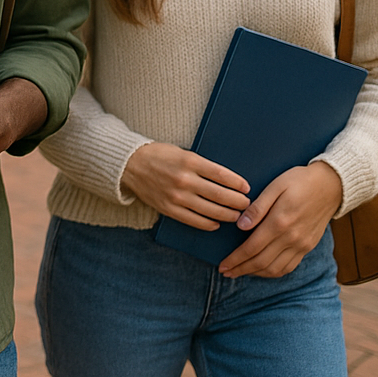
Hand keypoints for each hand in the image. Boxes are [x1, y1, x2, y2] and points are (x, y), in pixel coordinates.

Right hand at [121, 142, 249, 229]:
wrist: (130, 165)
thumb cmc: (160, 156)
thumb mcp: (183, 153)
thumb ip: (203, 166)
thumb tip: (228, 180)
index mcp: (190, 161)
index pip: (222, 175)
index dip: (238, 184)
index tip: (247, 188)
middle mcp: (184, 180)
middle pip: (220, 195)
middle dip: (238, 202)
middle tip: (247, 204)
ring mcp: (176, 196)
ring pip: (211, 211)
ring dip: (228, 215)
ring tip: (236, 215)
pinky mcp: (169, 209)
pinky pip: (195, 221)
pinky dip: (209, 224)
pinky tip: (216, 223)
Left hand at [219, 162, 342, 277]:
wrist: (331, 185)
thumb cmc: (299, 181)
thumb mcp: (275, 186)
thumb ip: (257, 208)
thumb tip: (240, 226)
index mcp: (280, 222)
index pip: (252, 248)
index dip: (235, 259)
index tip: (222, 265)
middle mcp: (292, 238)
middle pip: (261, 262)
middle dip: (241, 269)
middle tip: (225, 272)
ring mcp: (302, 245)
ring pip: (275, 269)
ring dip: (255, 274)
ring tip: (239, 273)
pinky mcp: (308, 246)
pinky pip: (289, 267)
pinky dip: (273, 272)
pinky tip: (261, 270)